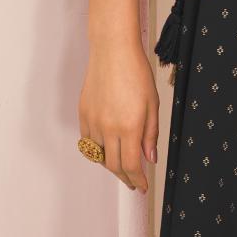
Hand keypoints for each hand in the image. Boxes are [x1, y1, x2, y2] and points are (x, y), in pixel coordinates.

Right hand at [78, 40, 159, 192]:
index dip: (138, 180)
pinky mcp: (83, 114)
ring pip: (99, 156)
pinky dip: (96, 150)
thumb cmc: (136, 72)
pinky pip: (87, 141)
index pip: (131, 165)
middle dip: (125, 178)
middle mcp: (109, 127)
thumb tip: (150, 158)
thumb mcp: (153, 103)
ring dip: (111, 165)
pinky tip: (106, 149)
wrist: (113, 50)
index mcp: (130, 126)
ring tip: (121, 166)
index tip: (143, 186)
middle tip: (133, 182)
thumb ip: (151, 134)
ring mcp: (93, 121)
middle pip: (114, 165)